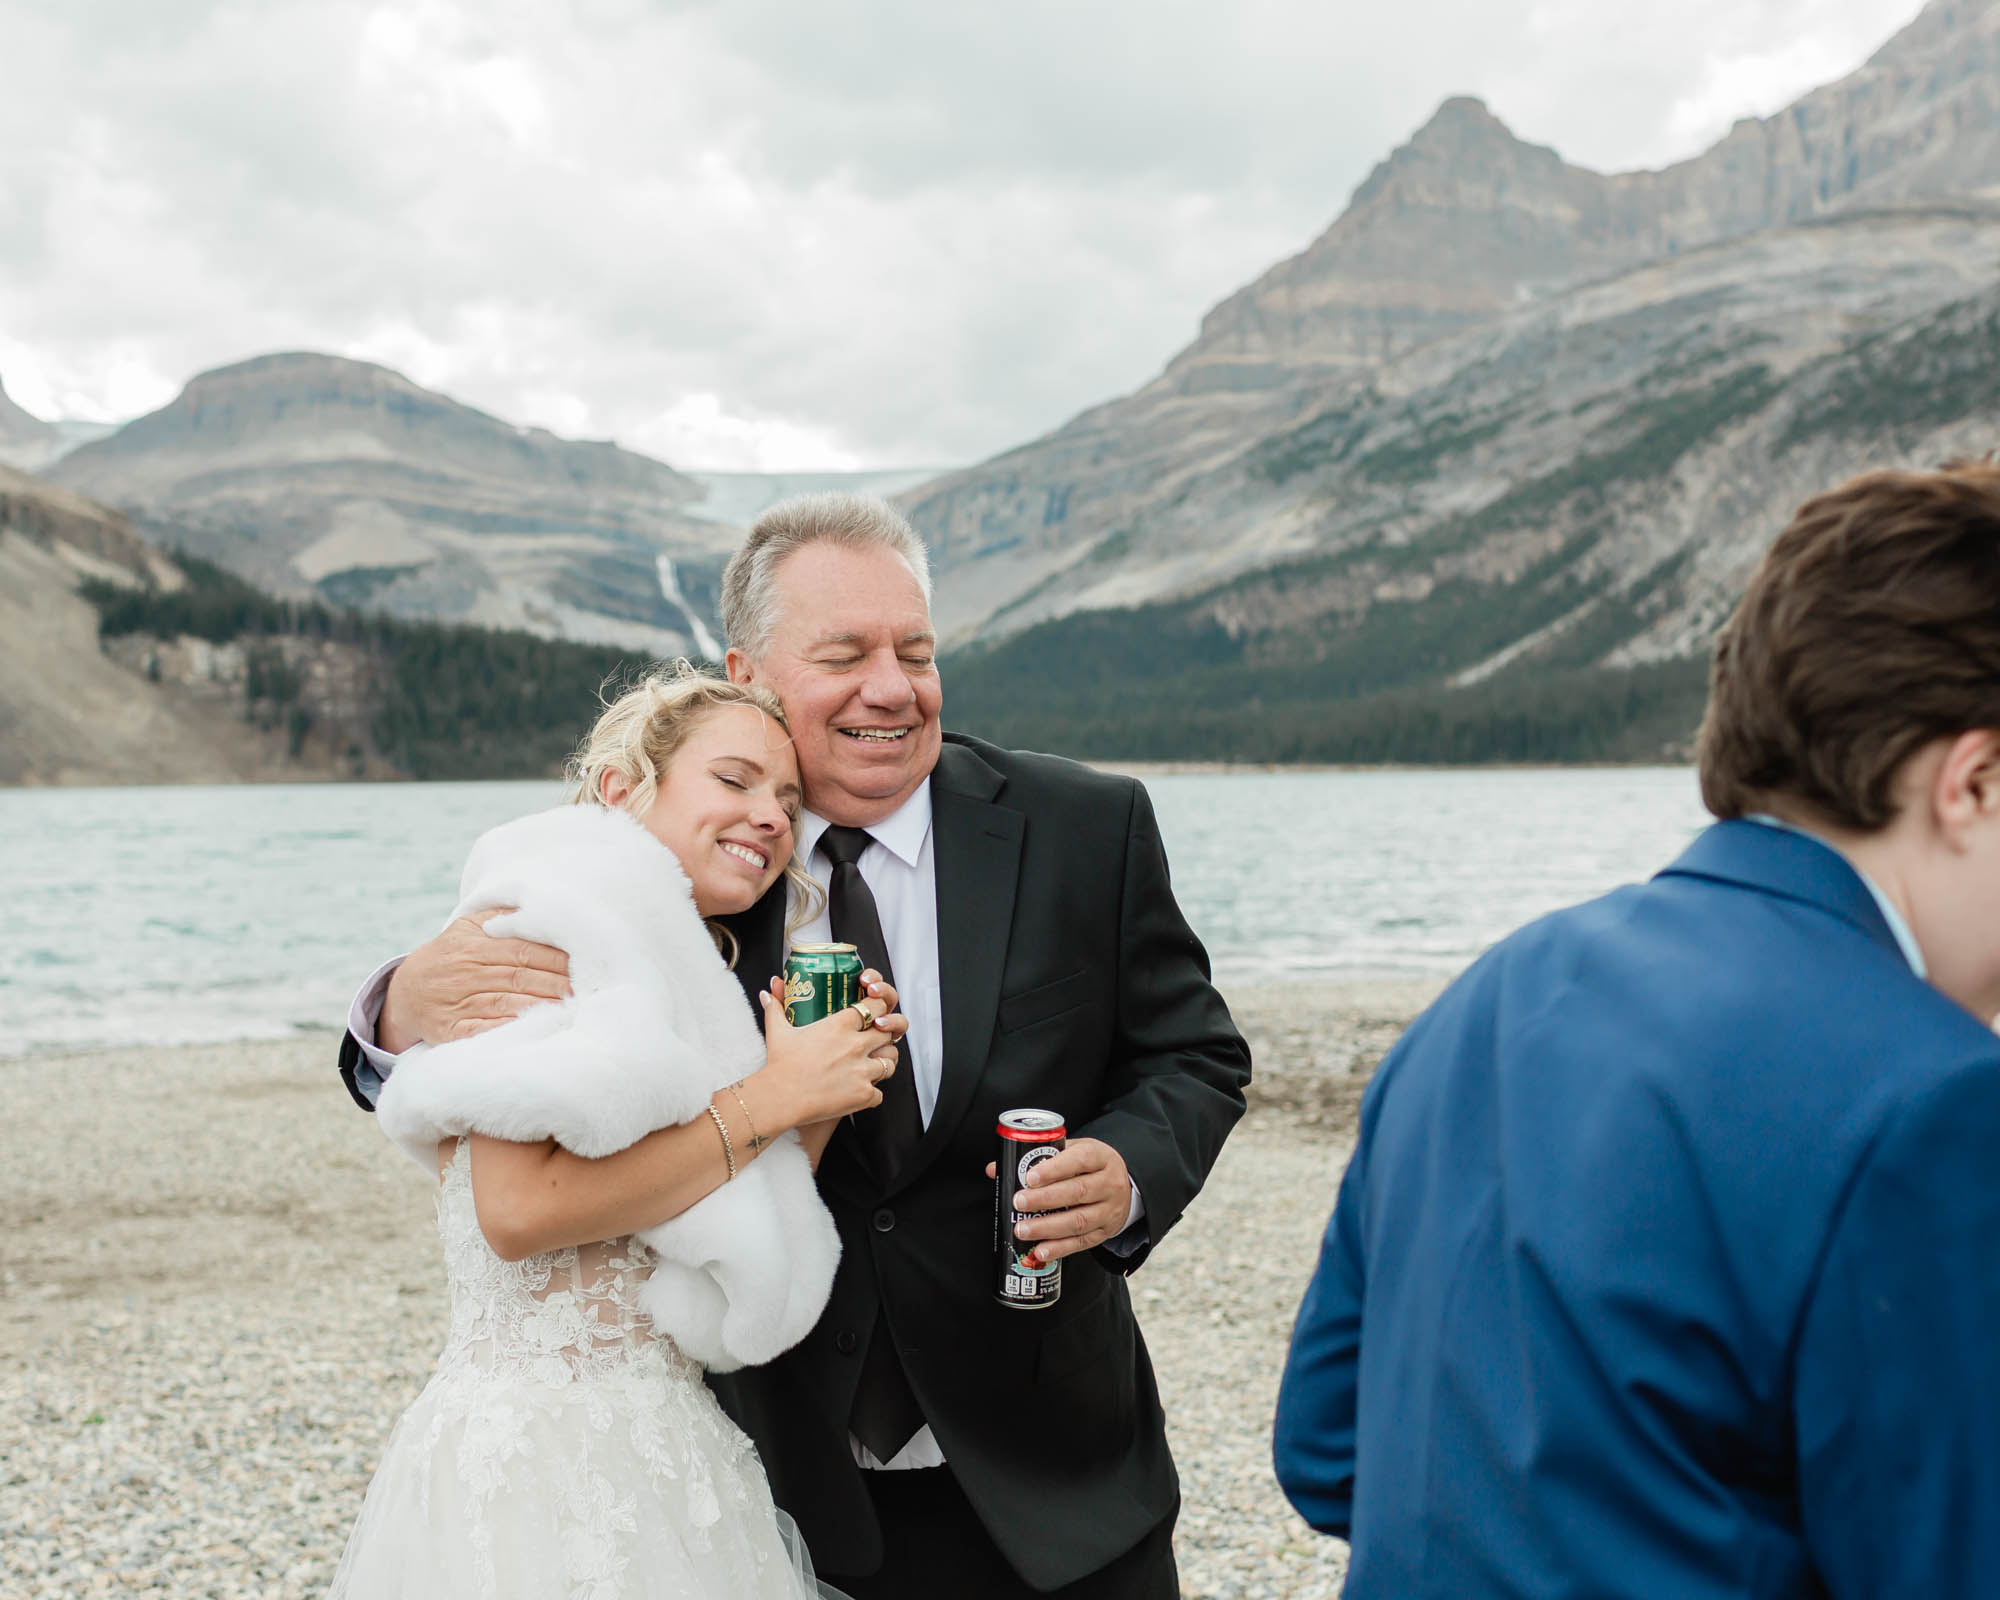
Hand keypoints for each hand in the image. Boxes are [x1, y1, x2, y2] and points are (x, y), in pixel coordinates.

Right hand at [379, 910, 571, 1049]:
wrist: (405, 992)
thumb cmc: (451, 956)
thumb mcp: (468, 928)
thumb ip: (501, 918)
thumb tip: (538, 908)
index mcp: (474, 944)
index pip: (524, 950)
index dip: (557, 959)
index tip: (584, 965)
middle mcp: (464, 972)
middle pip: (520, 978)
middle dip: (558, 984)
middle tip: (587, 990)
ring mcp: (456, 1002)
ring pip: (507, 1004)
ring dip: (542, 1007)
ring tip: (572, 1009)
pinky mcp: (450, 1030)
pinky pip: (485, 1030)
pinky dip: (512, 1030)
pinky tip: (536, 1028)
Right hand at [749, 971, 907, 1128]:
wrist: (780, 1098)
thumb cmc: (780, 1066)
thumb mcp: (778, 1032)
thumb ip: (776, 1009)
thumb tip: (768, 993)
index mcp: (841, 1025)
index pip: (876, 1007)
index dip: (878, 1009)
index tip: (874, 1014)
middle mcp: (856, 1045)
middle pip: (887, 1033)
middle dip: (883, 1037)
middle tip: (874, 1042)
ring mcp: (863, 1070)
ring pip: (889, 1062)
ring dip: (882, 1064)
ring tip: (870, 1066)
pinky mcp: (864, 1094)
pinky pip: (880, 1093)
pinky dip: (871, 1094)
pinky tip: (859, 1092)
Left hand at [990, 1137, 1131, 1267]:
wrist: (1125, 1186)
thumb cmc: (1090, 1166)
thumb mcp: (1073, 1151)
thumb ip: (1038, 1157)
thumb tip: (994, 1170)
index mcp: (1100, 1157)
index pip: (1079, 1160)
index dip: (1054, 1169)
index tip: (1030, 1177)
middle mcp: (1109, 1184)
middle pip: (1078, 1192)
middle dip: (1045, 1199)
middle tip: (1019, 1202)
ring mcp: (1109, 1210)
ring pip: (1079, 1221)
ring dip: (1048, 1228)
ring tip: (1022, 1230)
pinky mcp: (1105, 1232)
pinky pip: (1082, 1243)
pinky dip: (1059, 1249)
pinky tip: (1040, 1251)